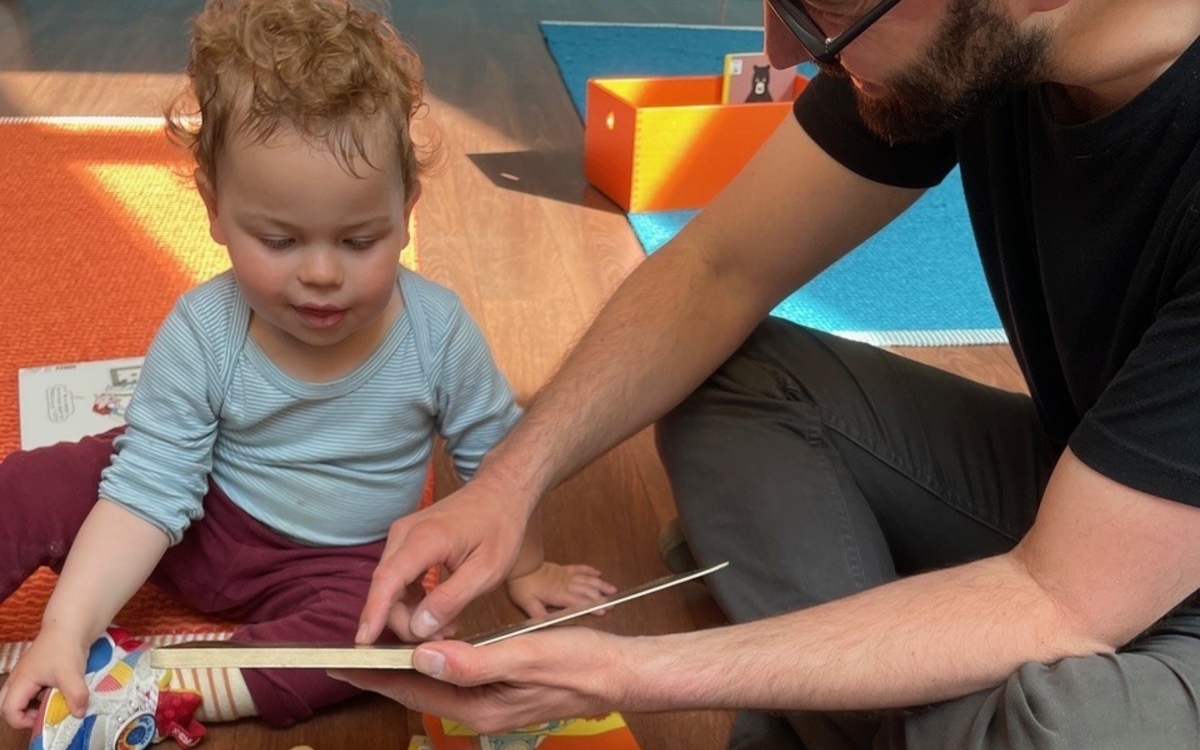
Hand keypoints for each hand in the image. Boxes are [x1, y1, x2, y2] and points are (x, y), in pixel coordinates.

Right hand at [0, 624, 90, 729]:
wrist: (70, 627)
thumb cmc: (66, 648)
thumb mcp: (72, 673)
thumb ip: (75, 695)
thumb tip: (78, 714)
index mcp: (20, 681)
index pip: (8, 711)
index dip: (22, 721)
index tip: (43, 718)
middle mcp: (17, 680)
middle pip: (5, 706)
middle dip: (20, 716)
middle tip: (42, 714)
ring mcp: (24, 676)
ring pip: (17, 699)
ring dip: (31, 707)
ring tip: (52, 704)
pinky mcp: (34, 673)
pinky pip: (28, 691)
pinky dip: (38, 698)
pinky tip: (57, 693)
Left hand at [333, 627, 626, 733]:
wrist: (618, 671)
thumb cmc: (579, 663)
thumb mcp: (527, 655)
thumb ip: (474, 660)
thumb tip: (422, 659)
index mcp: (479, 707)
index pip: (414, 691)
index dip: (375, 677)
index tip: (339, 666)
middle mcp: (478, 711)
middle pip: (418, 693)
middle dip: (381, 676)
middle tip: (344, 659)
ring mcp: (489, 703)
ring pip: (435, 686)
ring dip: (404, 670)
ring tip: (374, 652)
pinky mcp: (499, 691)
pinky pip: (455, 678)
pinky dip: (433, 664)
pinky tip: (426, 651)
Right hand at [358, 475, 532, 642]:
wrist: (501, 493)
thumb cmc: (499, 527)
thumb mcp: (486, 571)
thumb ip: (451, 599)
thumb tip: (418, 627)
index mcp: (426, 538)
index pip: (387, 580)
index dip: (373, 613)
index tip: (363, 643)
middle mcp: (405, 533)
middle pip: (386, 587)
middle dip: (404, 621)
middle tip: (440, 638)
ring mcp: (403, 535)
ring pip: (390, 585)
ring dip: (410, 613)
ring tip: (446, 627)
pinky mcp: (407, 542)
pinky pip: (399, 578)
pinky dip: (412, 600)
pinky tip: (437, 612)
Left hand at [507, 563, 616, 618]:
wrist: (521, 565)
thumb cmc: (522, 586)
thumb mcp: (527, 604)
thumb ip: (539, 615)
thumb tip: (548, 625)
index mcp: (558, 594)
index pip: (579, 602)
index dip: (592, 607)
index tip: (603, 611)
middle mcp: (566, 584)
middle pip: (588, 591)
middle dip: (601, 598)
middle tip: (613, 604)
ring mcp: (566, 575)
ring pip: (587, 579)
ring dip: (600, 584)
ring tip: (613, 590)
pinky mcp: (563, 569)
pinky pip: (579, 568)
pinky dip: (589, 570)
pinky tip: (598, 573)